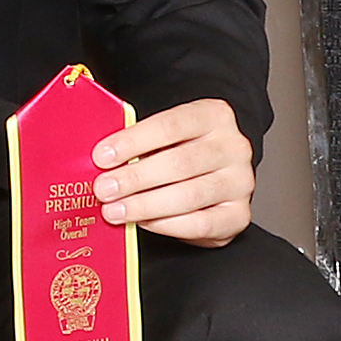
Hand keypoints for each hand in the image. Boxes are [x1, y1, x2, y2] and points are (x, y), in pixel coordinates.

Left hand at [91, 99, 256, 245]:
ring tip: (114, 210)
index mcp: (214, 115)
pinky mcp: (239, 215)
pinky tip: (142, 221)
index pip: (170, 126)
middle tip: (103, 189)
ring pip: (189, 195)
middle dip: (135, 178)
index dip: (133, 142)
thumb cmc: (180, 149)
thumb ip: (138, 141)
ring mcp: (241, 182)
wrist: (215, 170)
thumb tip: (99, 158)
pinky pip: (200, 223)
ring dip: (145, 205)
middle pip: (180, 163)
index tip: (102, 156)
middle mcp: (234, 147)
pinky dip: (166, 224)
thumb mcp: (164, 135)